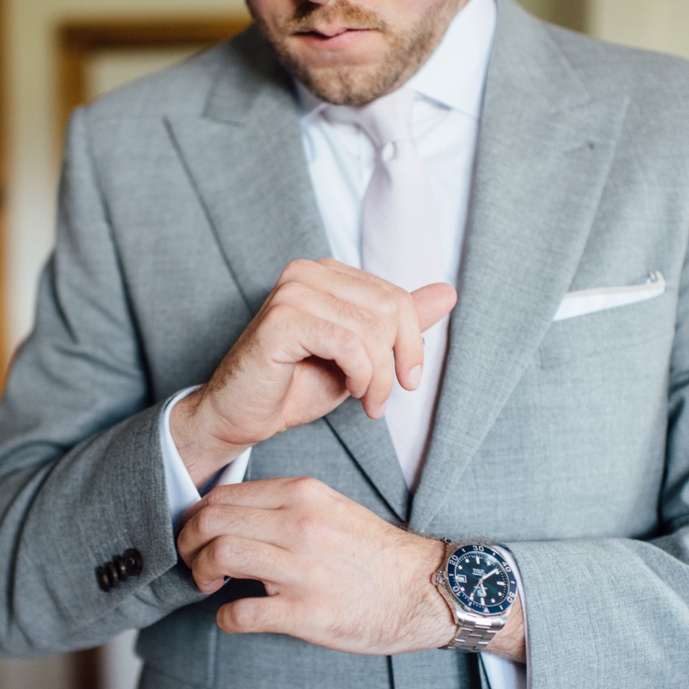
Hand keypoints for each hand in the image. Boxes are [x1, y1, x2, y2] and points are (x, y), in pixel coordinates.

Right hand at [171, 259, 456, 484]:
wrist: (240, 416)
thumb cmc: (295, 386)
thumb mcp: (361, 356)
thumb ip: (398, 324)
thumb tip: (448, 292)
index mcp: (327, 273)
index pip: (396, 297)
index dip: (412, 343)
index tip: (406, 381)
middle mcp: (308, 272)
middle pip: (390, 309)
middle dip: (396, 361)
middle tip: (380, 398)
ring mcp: (292, 292)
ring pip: (372, 330)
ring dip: (378, 377)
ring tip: (366, 402)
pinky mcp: (281, 320)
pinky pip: (348, 344)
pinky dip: (360, 376)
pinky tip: (349, 393)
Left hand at [177, 476, 453, 654]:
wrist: (425, 591)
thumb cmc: (376, 555)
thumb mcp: (332, 509)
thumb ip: (286, 507)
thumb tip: (237, 516)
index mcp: (303, 495)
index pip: (224, 495)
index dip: (198, 516)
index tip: (199, 534)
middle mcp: (299, 525)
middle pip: (212, 520)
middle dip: (188, 542)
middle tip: (193, 560)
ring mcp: (302, 569)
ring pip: (220, 555)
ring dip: (200, 572)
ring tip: (208, 584)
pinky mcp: (306, 612)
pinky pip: (241, 613)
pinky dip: (225, 618)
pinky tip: (233, 618)